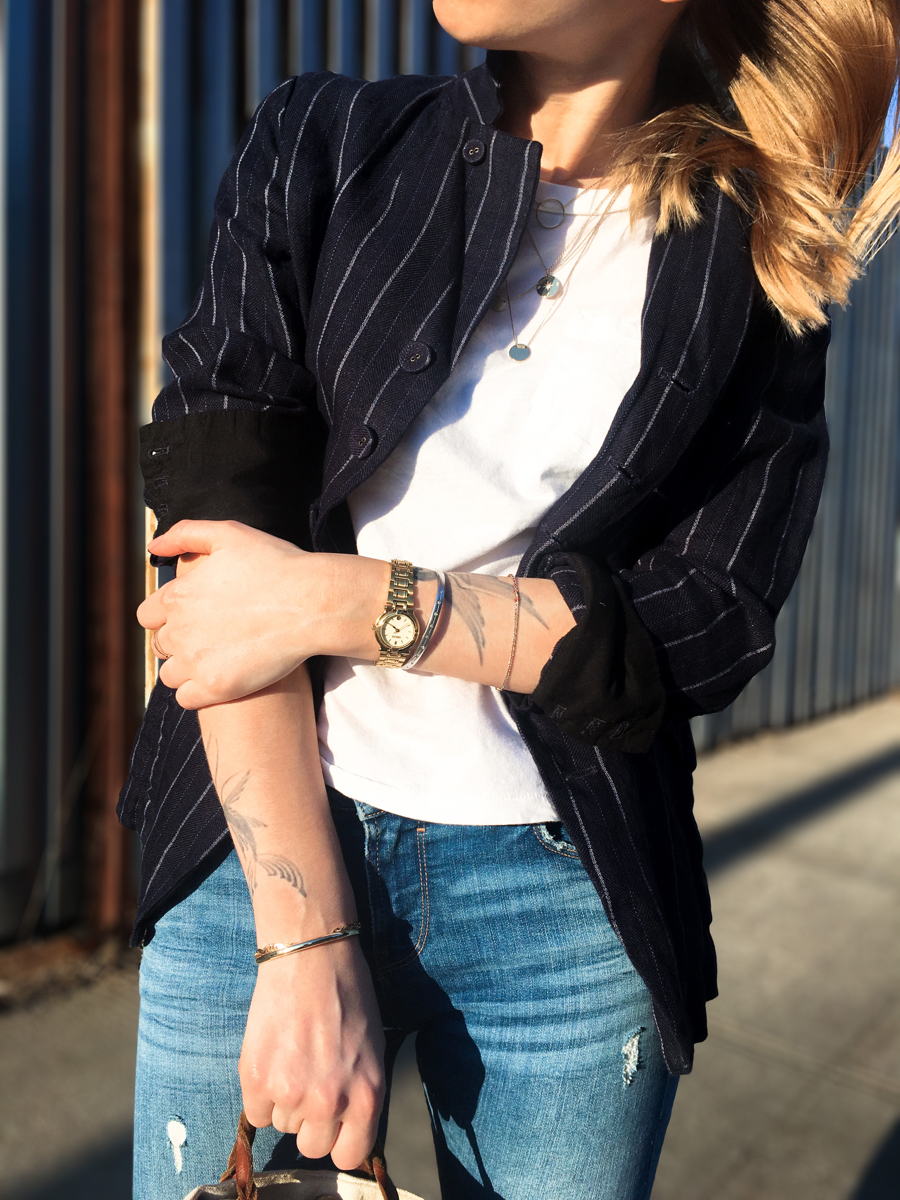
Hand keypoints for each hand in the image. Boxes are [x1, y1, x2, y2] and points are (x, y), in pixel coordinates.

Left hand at [137, 520, 387, 707]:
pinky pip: (186, 698)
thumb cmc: (276, 565)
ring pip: (170, 674)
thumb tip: (153, 546)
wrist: (312, 603)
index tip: (191, 616)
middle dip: (179, 641)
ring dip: (186, 669)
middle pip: (160, 645)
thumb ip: (185, 534)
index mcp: (176, 597)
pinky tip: (219, 679)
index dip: (167, 616)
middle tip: (211, 637)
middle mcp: (178, 631)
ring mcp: (196, 662)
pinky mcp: (216, 687)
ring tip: (215, 660)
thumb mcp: (229, 534)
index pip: (148, 615)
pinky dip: (197, 692)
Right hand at [240, 937, 385, 1169]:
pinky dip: (260, 1093)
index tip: (333, 1125)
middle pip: (312, 1146)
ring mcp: (291, 1094)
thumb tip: (344, 1122)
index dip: (339, 1139)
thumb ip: (359, 1092)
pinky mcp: (257, 1081)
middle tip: (310, 1082)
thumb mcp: (372, 1049)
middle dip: (310, 1120)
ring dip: (285, 1101)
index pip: (349, 1155)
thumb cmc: (347, 993)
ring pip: (283, 1124)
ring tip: (292, 1058)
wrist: (310, 957)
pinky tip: (272, 1059)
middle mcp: (330, 1103)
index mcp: (366, 1097)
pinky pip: (256, 1113)